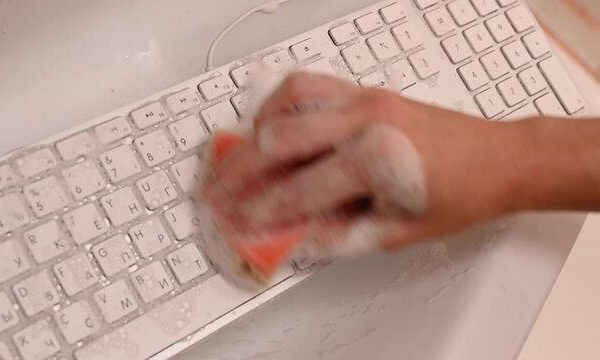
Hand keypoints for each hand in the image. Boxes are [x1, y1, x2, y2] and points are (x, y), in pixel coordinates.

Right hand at [203, 72, 529, 250]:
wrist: (500, 159)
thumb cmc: (462, 194)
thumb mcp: (398, 231)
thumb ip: (339, 235)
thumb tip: (297, 236)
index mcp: (373, 160)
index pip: (297, 191)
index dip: (259, 211)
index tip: (237, 221)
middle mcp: (364, 121)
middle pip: (278, 141)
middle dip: (240, 171)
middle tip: (218, 191)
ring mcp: (365, 99)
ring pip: (287, 100)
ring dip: (255, 130)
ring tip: (241, 157)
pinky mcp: (368, 91)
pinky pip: (310, 84)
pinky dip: (282, 103)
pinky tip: (274, 123)